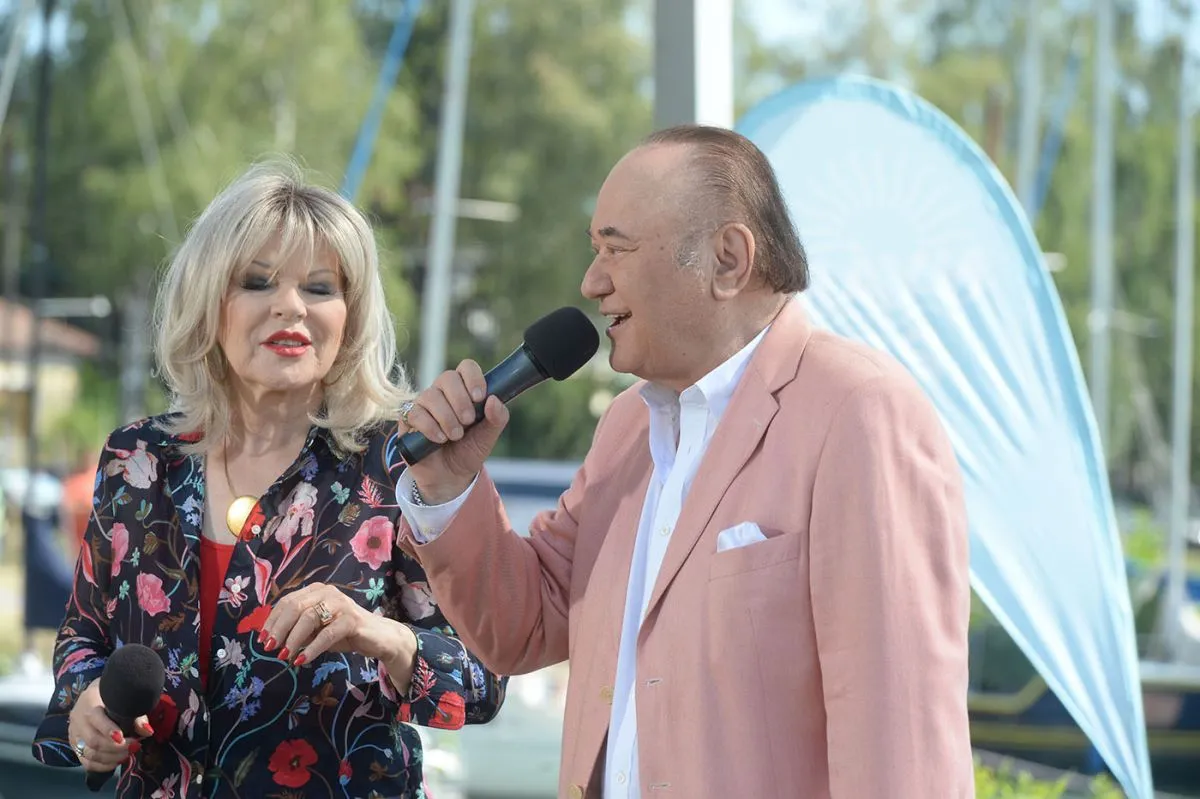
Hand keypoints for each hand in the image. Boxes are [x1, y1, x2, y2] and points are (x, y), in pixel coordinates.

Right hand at [66, 679, 150, 771]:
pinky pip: (86, 762)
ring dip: (112, 758)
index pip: (95, 718)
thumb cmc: (112, 695)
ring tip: (128, 754)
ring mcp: (74, 734)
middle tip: (135, 746)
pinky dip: (103, 766)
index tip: (124, 737)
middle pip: (93, 740)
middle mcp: (77, 718)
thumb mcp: (124, 697)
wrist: (95, 694)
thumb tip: (147, 732)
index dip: (109, 730)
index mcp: (88, 701)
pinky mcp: (74, 746)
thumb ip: (135, 714)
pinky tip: (117, 762)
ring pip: (90, 753)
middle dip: (116, 748)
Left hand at [259, 583, 418, 689]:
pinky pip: (327, 634)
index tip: (262, 639)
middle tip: (270, 648)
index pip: (287, 602)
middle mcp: (327, 592)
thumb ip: (299, 630)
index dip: (272, 621)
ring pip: (309, 618)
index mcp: (316, 591)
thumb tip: (273, 640)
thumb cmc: (344, 632)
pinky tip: (302, 660)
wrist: (378, 637)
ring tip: (285, 656)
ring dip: (293, 639)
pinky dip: (312, 648)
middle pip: (295, 607)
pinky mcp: (352, 620)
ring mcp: (341, 604)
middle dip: (279, 629)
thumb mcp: (317, 630)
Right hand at [400, 359, 509, 502]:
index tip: (479, 397)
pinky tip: (440, 439)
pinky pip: (416, 413)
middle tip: (468, 421)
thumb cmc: (468, 451)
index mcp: (464, 390)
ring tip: (455, 436)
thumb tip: (494, 400)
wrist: (450, 477)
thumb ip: (497, 418)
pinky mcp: (409, 420)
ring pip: (431, 396)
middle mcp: (442, 392)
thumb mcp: (488, 437)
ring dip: (447, 417)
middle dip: (460, 400)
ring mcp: (424, 404)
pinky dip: (430, 427)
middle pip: (447, 377)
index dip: (473, 378)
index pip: (466, 367)